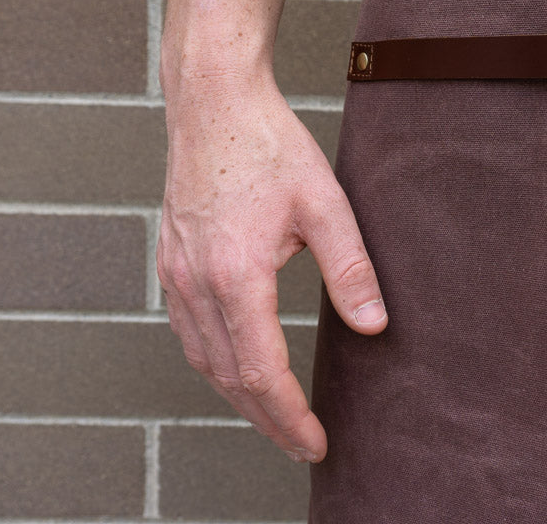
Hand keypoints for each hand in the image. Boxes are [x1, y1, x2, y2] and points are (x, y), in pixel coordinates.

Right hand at [157, 73, 386, 461]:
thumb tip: (374, 326)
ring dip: (238, 397)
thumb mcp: (325, 203)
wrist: (214, 102)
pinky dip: (214, 362)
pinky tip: (236, 366)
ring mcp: (177, 274)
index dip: (291, 416)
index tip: (316, 442)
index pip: (263, 373)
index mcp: (236, 276)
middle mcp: (197, 283)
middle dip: (267, 420)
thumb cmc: (268, 145)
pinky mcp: (171, 262)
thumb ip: (350, 268)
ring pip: (203, 360)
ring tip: (274, 417)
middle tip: (301, 444)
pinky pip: (189, 332)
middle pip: (229, 379)